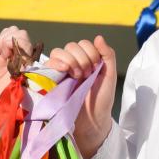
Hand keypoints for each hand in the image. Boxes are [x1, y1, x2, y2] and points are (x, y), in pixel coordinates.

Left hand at [0, 24, 32, 103]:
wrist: (8, 102)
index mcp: (11, 50)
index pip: (9, 31)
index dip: (2, 40)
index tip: (1, 55)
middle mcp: (22, 50)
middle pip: (16, 31)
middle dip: (6, 42)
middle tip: (6, 60)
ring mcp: (30, 55)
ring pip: (22, 35)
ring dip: (12, 46)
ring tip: (12, 63)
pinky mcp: (38, 61)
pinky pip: (30, 45)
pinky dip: (22, 50)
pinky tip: (20, 62)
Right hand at [47, 36, 116, 158]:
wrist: (92, 121)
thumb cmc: (101, 100)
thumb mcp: (109, 76)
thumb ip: (108, 55)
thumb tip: (98, 37)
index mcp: (86, 61)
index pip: (83, 44)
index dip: (90, 53)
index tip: (95, 68)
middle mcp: (73, 63)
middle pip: (71, 46)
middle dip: (81, 58)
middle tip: (86, 74)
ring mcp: (61, 71)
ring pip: (59, 52)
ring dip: (70, 60)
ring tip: (77, 76)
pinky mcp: (51, 79)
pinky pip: (48, 63)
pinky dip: (57, 63)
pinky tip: (65, 71)